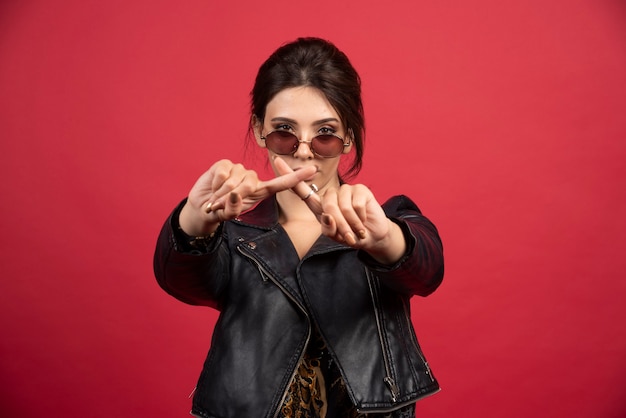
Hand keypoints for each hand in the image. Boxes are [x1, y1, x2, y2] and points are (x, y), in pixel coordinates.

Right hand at [180, 159, 315, 235]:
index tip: (314, 170)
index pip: (282, 183)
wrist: (202, 206)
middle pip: (250, 184)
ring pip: (234, 180)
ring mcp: (239, 169)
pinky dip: (215, 184)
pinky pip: (223, 172)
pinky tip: (213, 187)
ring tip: (217, 199)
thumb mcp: (229, 214)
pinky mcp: (225, 163)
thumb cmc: (221, 211)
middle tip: (222, 206)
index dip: (297, 177)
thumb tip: (236, 193)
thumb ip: (234, 208)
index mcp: (261, 191)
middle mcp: (252, 178)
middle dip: (233, 198)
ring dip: (222, 194)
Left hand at [273, 158, 405, 263]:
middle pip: (326, 205)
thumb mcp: (335, 236)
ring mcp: (346, 189)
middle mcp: (331, 194)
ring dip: (350, 223)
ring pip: (341, 205)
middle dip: (338, 225)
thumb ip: (328, 229)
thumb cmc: (350, 235)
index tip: (276, 161)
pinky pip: (355, 204)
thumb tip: (328, 215)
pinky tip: (364, 219)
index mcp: (320, 204)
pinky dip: (360, 217)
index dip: (289, 175)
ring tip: (357, 229)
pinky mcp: (360, 189)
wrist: (371, 236)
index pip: (301, 189)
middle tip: (348, 237)